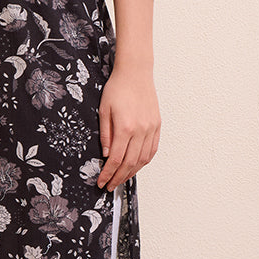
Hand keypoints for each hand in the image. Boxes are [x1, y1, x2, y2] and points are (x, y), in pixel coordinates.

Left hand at [97, 64, 159, 190]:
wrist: (136, 73)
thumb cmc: (117, 88)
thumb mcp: (104, 110)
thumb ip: (105, 134)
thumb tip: (105, 154)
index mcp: (125, 127)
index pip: (115, 159)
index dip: (108, 173)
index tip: (102, 182)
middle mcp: (140, 130)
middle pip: (129, 163)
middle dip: (118, 177)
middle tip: (110, 186)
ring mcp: (151, 129)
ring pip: (143, 159)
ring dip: (132, 172)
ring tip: (121, 179)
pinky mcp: (157, 126)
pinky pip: (152, 150)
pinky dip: (144, 161)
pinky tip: (136, 166)